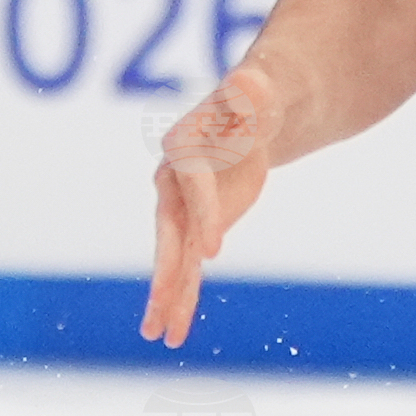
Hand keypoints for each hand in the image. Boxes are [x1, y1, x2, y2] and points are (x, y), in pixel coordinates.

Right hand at [141, 64, 283, 349]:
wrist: (251, 118)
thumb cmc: (255, 99)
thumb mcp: (257, 93)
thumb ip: (251, 91)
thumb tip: (248, 80)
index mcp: (185, 145)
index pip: (192, 184)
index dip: (203, 215)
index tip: (214, 250)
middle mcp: (173, 181)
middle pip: (170, 228)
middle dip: (167, 266)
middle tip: (163, 300)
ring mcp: (182, 209)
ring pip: (173, 258)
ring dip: (166, 296)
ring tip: (157, 335)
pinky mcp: (196, 229)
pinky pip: (187, 269)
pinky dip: (182, 300)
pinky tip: (174, 333)